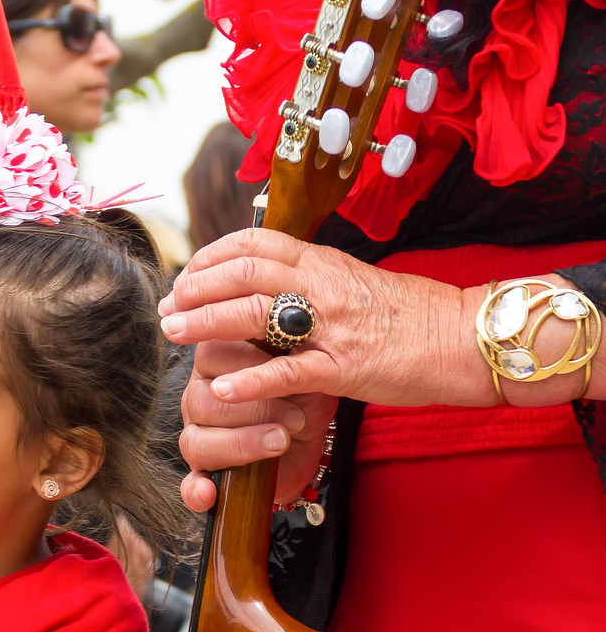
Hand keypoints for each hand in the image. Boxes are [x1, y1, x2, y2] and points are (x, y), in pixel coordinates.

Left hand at [161, 230, 486, 508]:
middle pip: (244, 270)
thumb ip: (316, 285)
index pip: (256, 243)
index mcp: (325, 263)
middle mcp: (323, 285)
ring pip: (256, 312)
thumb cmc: (414, 319)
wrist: (462, 337)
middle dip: (197, 287)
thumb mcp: (358, 286)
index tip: (187, 274)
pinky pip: (289, 372)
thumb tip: (279, 286)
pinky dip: (251, 381)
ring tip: (175, 335)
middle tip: (169, 307)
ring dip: (207, 322)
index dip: (213, 255)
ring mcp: (332, 326)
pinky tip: (223, 389)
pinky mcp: (344, 367)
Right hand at [179, 344, 335, 511]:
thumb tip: (270, 338)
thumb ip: (281, 352)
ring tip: (280, 441)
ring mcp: (199, 435)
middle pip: (202, 402)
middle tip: (294, 416)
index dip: (246, 365)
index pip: (210, 354)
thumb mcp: (302, 365)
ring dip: (242, 444)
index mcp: (217, 362)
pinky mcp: (207, 472)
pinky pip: (190, 484)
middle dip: (252, 409)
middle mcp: (200, 397)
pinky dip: (197, 491)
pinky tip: (209, 494)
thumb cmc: (306, 391)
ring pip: (197, 442)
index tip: (282, 368)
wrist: (315, 434)